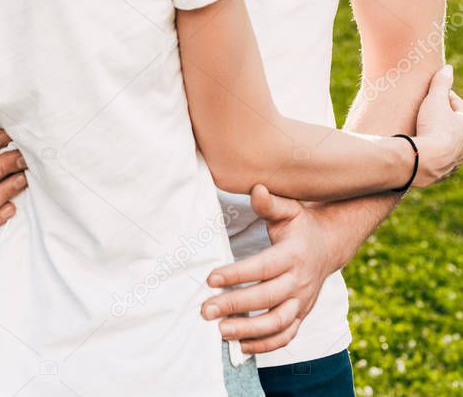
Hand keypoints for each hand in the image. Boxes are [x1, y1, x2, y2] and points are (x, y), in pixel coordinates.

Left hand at [201, 185, 335, 354]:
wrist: (329, 245)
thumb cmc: (301, 224)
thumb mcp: (289, 209)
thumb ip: (270, 203)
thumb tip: (256, 189)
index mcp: (293, 254)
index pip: (263, 267)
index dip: (237, 274)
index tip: (211, 278)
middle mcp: (300, 281)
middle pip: (267, 299)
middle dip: (235, 305)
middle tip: (205, 310)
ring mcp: (302, 301)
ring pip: (277, 323)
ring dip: (248, 331)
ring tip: (220, 331)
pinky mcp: (302, 315)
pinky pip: (286, 336)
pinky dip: (265, 345)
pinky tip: (241, 346)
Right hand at [413, 65, 462, 186]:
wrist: (425, 160)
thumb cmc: (434, 128)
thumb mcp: (435, 100)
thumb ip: (441, 83)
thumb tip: (448, 67)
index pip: (458, 106)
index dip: (445, 97)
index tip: (433, 93)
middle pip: (454, 125)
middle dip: (442, 117)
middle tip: (427, 110)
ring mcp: (456, 160)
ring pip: (448, 143)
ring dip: (438, 135)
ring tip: (422, 128)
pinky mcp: (444, 172)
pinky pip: (440, 158)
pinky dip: (433, 151)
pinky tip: (422, 148)